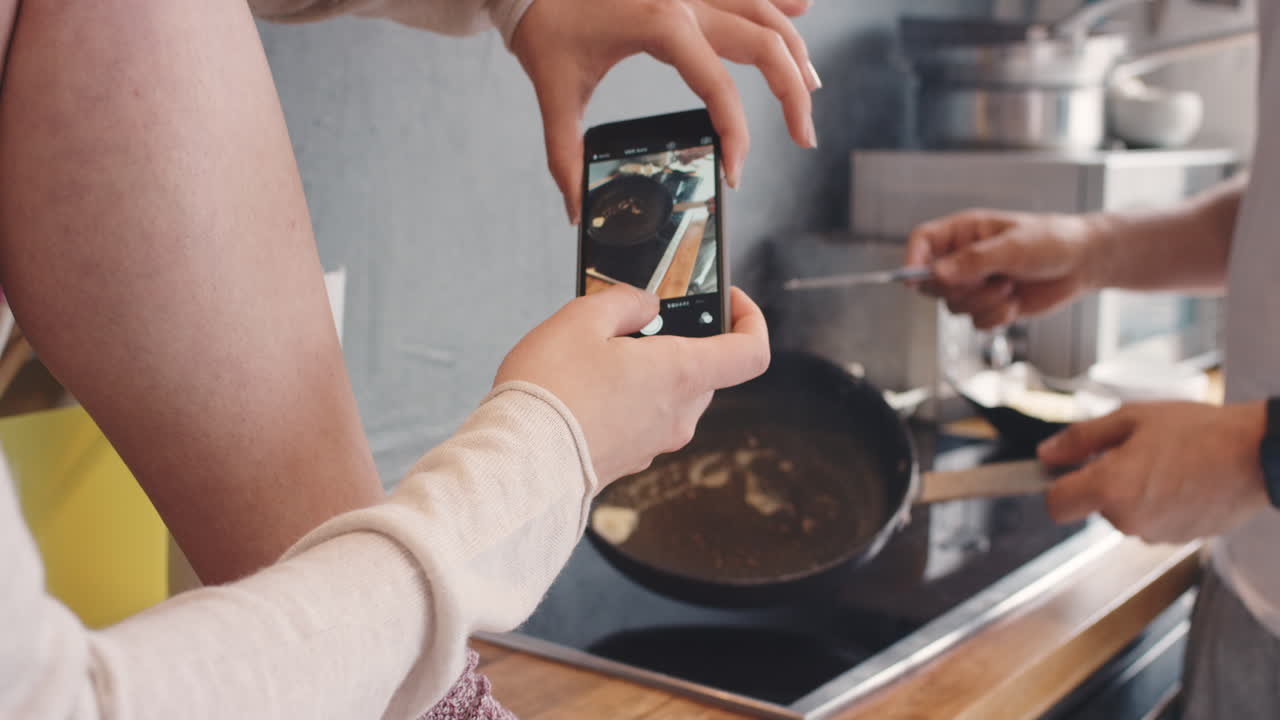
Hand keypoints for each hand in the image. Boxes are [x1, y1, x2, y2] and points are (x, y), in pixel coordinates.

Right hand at [494, 284, 769, 483]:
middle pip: (705, 371)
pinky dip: (627, 400)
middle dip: (677, 342)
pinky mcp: (630, 460)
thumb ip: (625, 301)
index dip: (749, 320)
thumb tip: (646, 305)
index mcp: (682, 374)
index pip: (752, 353)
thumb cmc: (550, 393)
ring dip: (647, 373)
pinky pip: (642, 420)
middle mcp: (679, 414)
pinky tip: (585, 389)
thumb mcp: (582, 318)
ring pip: (671, 396)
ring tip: (597, 357)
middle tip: (634, 324)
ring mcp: (655, 442)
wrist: (518, 463)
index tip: (727, 301)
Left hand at [510, 0, 820, 222]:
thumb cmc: (543, 23)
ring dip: (795, 50)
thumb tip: (576, 209)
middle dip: (793, 95)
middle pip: (766, 44)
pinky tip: (804, 6)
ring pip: (766, 12)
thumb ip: (565, 156)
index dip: (737, 136)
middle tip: (804, 138)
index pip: (720, 88)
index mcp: (662, 25)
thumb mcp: (555, 92)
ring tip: (812, 90)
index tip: (737, 172)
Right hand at [905, 209, 1107, 328]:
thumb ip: (973, 260)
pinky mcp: (988, 305)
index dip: (912, 260)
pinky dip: (995, 318)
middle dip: (962, 288)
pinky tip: (1014, 303)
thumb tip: (937, 273)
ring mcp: (975, 284)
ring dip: (983, 303)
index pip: (922, 242)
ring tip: (1009, 287)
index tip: (913, 280)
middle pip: (932, 282)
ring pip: (953, 306)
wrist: (1082, 265)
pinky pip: (974, 322)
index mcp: (964, 233)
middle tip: (988, 280)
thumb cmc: (1052, 241)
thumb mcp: (1013, 246)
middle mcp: (963, 259)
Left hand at [1038, 401, 1268, 542]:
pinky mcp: (1180, 539)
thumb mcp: (1131, 419)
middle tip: (1136, 451)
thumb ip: (1081, 439)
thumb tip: (1047, 454)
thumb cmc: (1198, 431)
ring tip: (1167, 462)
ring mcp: (1155, 534)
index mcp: (1110, 488)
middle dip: (1105, 481)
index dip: (1055, 487)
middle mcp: (1128, 519)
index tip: (1064, 471)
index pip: (1056, 505)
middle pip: (1095, 506)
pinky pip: (1153, 521)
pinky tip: (1184, 480)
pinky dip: (1160, 504)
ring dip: (1135, 492)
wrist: (1259, 455)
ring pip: (1126, 513)